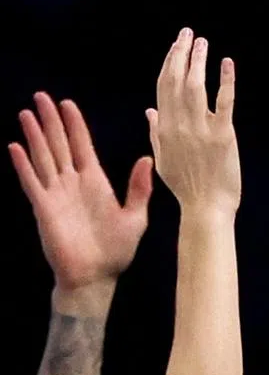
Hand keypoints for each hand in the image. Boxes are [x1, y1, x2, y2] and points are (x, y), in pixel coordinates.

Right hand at [9, 93, 152, 292]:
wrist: (97, 278)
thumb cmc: (117, 251)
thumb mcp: (136, 216)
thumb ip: (139, 188)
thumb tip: (147, 158)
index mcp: (96, 182)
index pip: (82, 145)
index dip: (74, 124)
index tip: (67, 103)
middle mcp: (73, 183)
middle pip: (59, 144)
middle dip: (51, 120)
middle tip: (40, 96)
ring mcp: (57, 195)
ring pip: (43, 157)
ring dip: (35, 135)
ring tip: (26, 113)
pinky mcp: (44, 210)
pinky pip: (32, 182)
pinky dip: (24, 165)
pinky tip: (15, 147)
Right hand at [147, 28, 239, 215]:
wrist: (206, 207)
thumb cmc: (187, 185)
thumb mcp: (164, 159)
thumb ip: (156, 132)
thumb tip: (149, 110)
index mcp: (163, 129)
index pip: (163, 88)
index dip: (169, 63)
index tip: (175, 46)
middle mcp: (179, 125)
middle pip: (176, 81)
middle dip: (181, 54)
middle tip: (187, 33)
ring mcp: (201, 129)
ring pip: (196, 87)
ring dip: (199, 61)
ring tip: (203, 41)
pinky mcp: (223, 135)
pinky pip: (224, 102)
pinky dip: (225, 80)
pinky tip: (226, 62)